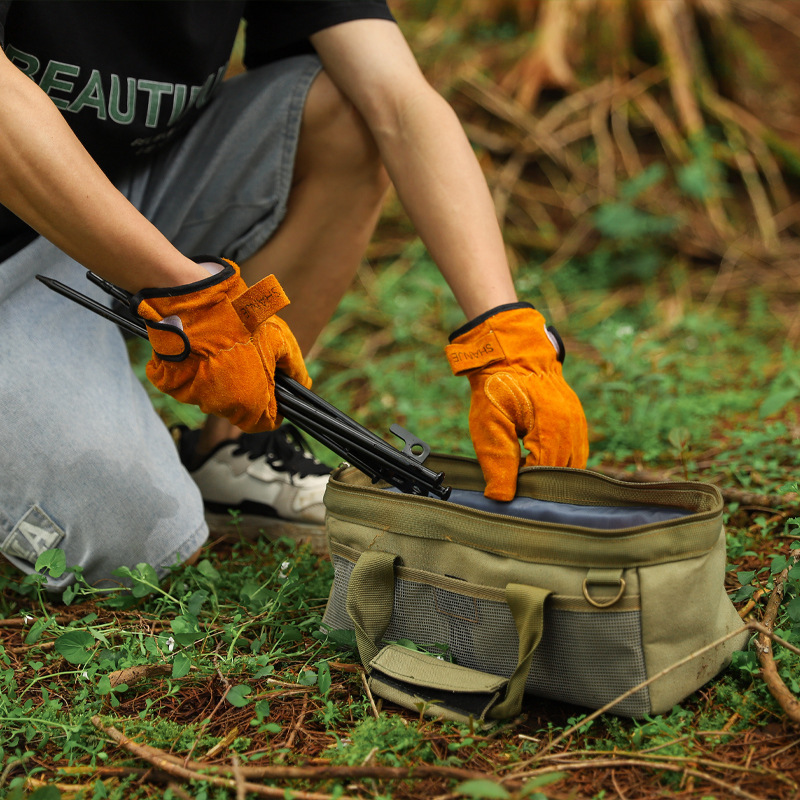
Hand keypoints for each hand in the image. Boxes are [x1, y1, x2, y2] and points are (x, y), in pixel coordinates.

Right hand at [131, 257, 308, 431]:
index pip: (268, 422)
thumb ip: (294, 369)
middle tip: (252, 360)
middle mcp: (221, 410)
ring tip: (228, 350)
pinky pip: (196, 386)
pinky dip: (203, 372)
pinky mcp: (174, 388)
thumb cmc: (242, 324)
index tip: (276, 385)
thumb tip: (302, 383)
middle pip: (243, 410)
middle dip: (252, 390)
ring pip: (219, 397)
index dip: (276, 405)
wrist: (194, 305)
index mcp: (250, 406)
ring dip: (226, 380)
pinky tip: (207, 351)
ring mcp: (195, 399)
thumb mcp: (281, 341)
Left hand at [445, 303, 587, 500]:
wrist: (510, 353)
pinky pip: (574, 452)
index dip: (527, 487)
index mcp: (553, 430)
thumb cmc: (496, 388)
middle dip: (539, 482)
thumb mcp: (489, 425)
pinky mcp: (576, 421)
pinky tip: (534, 457)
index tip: (509, 487)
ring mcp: (578, 424)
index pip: (547, 477)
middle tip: (515, 481)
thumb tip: (502, 499)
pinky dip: (557, 460)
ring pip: (572, 466)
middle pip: (564, 476)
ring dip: (549, 472)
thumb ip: (498, 462)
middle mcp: (573, 429)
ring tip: (523, 467)